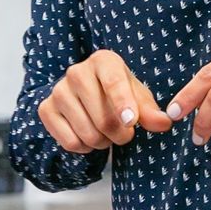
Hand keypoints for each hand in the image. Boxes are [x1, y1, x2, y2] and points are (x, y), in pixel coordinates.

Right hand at [38, 50, 172, 152]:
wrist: (86, 94)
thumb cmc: (118, 93)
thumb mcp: (138, 97)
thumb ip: (151, 111)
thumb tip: (164, 123)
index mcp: (104, 61)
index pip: (114, 83)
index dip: (123, 104)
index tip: (131, 122)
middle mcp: (76, 72)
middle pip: (103, 117)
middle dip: (120, 134)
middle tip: (125, 134)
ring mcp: (58, 90)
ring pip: (87, 133)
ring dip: (103, 142)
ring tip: (106, 134)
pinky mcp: (45, 109)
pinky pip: (70, 142)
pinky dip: (84, 148)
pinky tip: (89, 136)